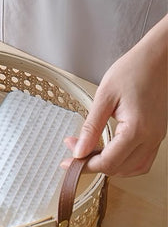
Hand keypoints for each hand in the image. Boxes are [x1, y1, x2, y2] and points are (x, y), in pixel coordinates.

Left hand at [62, 15, 167, 176]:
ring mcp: (156, 137)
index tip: (68, 163)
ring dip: (109, 166)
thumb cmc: (133, 70)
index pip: (108, 162)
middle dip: (93, 164)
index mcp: (137, 129)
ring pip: (132, 169)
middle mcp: (150, 138)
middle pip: (119, 168)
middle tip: (74, 151)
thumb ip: (91, 128)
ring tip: (89, 152)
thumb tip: (79, 151)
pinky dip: (124, 163)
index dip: (84, 166)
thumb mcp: (104, 97)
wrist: (158, 58)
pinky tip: (109, 153)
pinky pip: (142, 160)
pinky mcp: (157, 134)